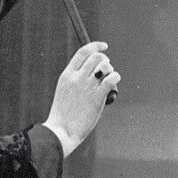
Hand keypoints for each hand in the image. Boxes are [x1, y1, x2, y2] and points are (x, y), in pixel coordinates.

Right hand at [44, 41, 120, 155]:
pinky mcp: (97, 97)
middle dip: (105, 59)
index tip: (104, 46)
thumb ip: (75, 80)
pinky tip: (115, 81)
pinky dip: (116, 77)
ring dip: (110, 69)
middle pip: (96, 57)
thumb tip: (93, 73)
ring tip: (110, 77)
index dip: (96, 46)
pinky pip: (111, 79)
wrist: (61, 130)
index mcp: (67, 75)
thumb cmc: (63, 114)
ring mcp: (87, 87)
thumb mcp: (64, 91)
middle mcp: (77, 78)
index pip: (83, 52)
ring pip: (105, 66)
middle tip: (107, 68)